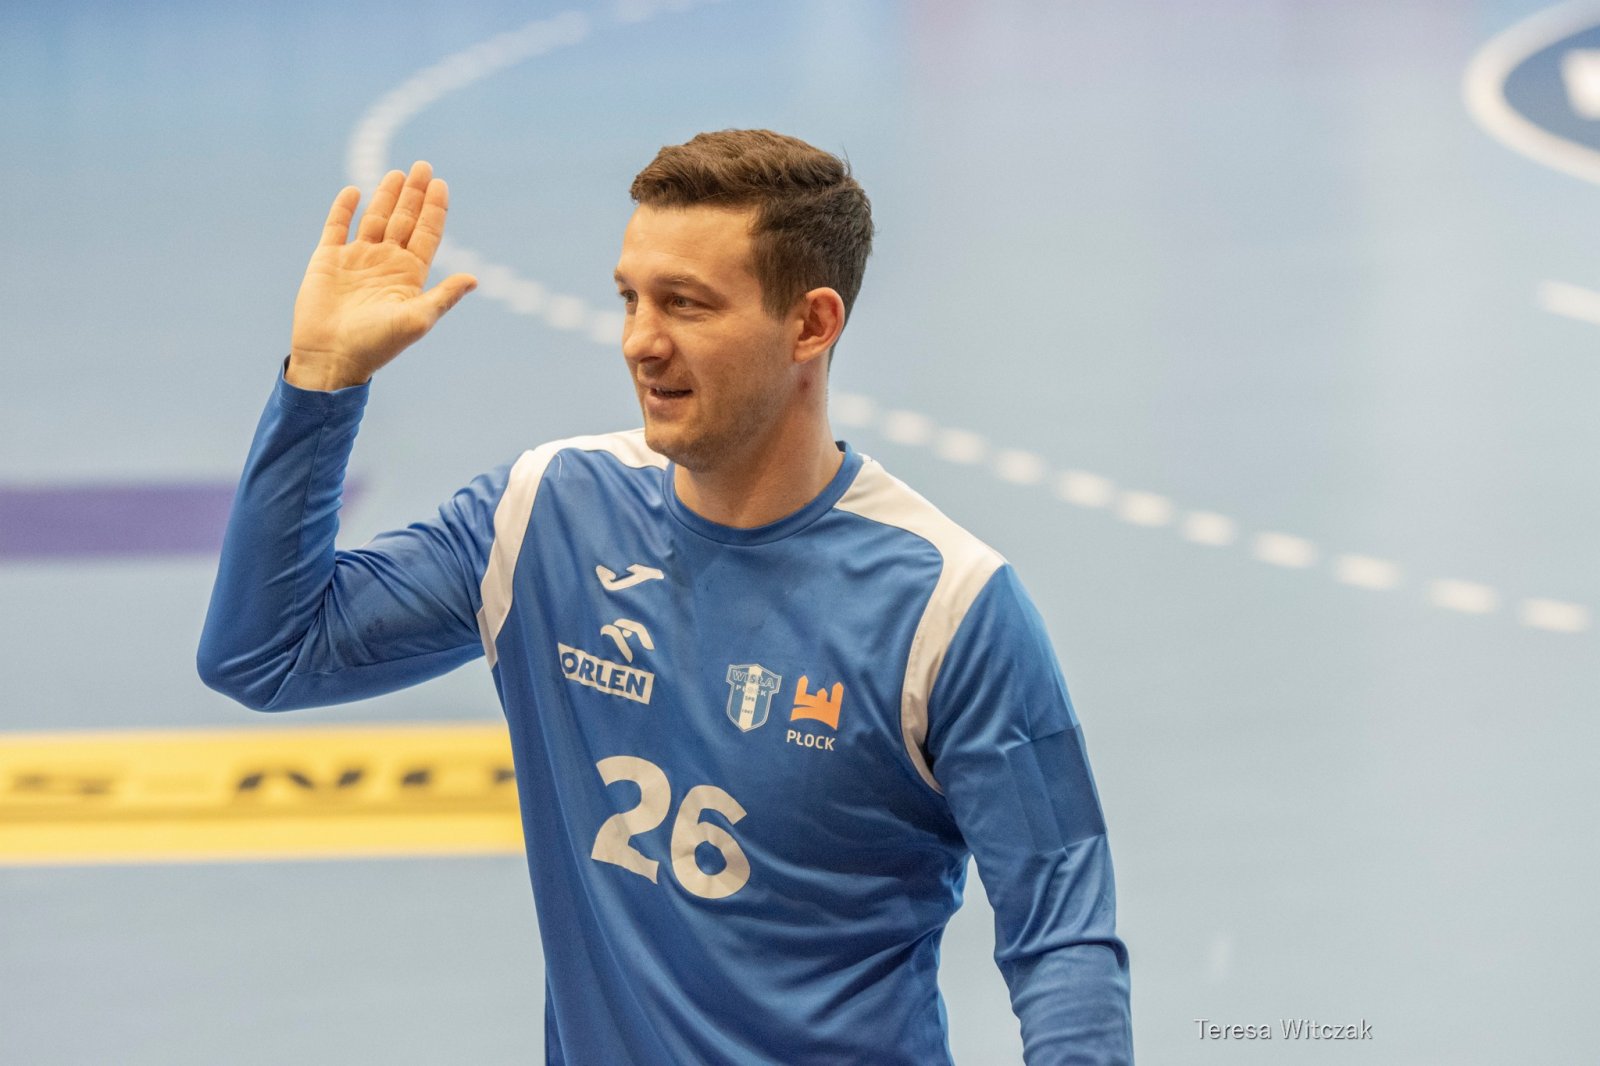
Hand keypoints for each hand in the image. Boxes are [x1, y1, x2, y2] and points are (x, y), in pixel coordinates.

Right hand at [287, 161, 476, 390]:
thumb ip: (444, 296)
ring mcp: (356, 259)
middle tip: (423, 165)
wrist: (332, 357)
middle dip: (414, 194)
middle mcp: (385, 263)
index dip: (434, 209)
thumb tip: (474, 278)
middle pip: (404, 220)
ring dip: (386, 196)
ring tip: (398, 173)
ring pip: (374, 219)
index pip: (426, 234)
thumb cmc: (377, 344)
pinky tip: (354, 191)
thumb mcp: (416, 319)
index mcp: (408, 275)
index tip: (441, 184)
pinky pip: (336, 227)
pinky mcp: (327, 260)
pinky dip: (344, 209)